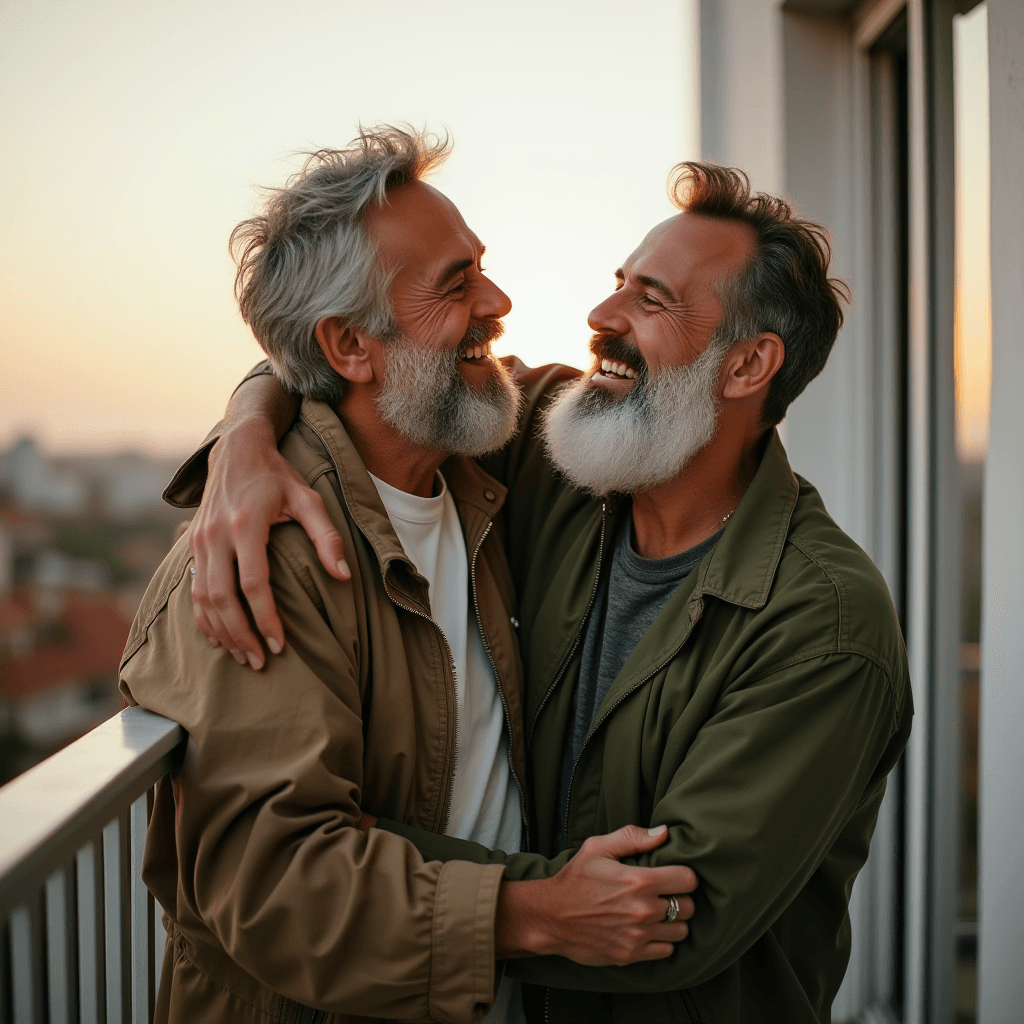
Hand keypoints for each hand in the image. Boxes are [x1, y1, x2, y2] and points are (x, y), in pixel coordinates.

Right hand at [189, 416, 350, 667]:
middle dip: (241, 635)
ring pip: (202, 599)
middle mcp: (217, 534)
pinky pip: (193, 590)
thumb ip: (328, 537)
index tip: (280, 645)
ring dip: (222, 632)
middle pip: (222, 598)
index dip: (266, 619)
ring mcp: (200, 540)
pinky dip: (203, 618)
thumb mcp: (308, 499)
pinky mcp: (193, 544)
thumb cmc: (278, 477)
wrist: (237, 449)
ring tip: (244, 657)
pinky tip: (220, 639)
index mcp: (247, 524)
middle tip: (261, 662)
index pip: (253, 583)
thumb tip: (343, 576)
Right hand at [496, 825, 696, 965]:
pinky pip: (666, 951)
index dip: (684, 875)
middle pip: (689, 907)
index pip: (688, 880)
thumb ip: (632, 837)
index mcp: (640, 880)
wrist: (551, 916)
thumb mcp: (598, 848)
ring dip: (673, 921)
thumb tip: (663, 833)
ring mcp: (638, 935)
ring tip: (658, 913)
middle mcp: (644, 910)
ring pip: (681, 931)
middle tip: (666, 895)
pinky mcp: (631, 955)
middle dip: (681, 898)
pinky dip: (662, 941)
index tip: (674, 875)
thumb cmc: (575, 879)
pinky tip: (648, 930)